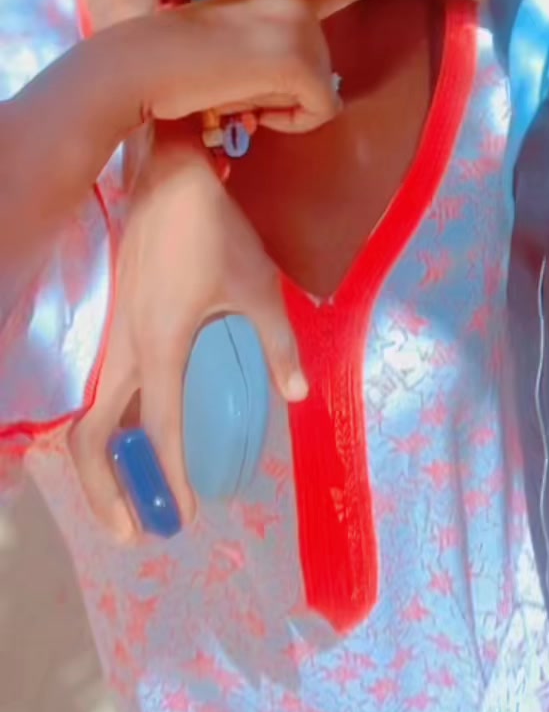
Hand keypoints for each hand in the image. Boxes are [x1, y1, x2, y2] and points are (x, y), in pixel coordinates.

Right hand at [69, 133, 300, 535]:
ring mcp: (110, 338)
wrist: (169, 177)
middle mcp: (123, 350)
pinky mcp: (112, 325)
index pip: (161, 429)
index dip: (170, 477)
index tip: (184, 516)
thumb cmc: (215, 231)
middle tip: (135, 534)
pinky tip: (130, 443)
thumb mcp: (258, 287)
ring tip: (128, 502)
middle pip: (91, 438)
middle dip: (107, 493)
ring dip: (100, 466)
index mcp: (159, 347)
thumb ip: (279, 344)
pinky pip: (96, 392)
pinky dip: (104, 431)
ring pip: (86, 418)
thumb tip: (297, 395)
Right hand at [140, 0, 397, 134]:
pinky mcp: (302, 61)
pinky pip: (320, 111)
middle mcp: (297, 2)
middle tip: (235, 86)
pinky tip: (253, 109)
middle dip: (287, 93)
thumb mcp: (231, 45)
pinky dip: (290, 122)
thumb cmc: (173, 64)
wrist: (141, 63)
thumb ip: (270, 53)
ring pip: (321, 92)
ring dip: (283, 108)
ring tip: (234, 90)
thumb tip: (314, 97)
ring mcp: (302, 28)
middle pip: (321, 69)